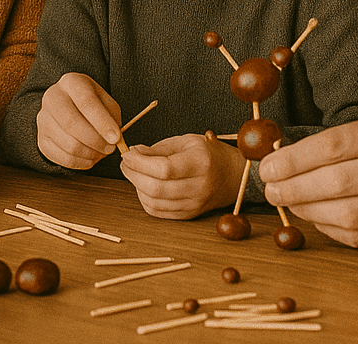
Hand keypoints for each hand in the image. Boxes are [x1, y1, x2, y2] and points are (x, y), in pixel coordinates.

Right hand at [36, 72, 121, 169]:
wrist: (68, 107)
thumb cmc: (90, 104)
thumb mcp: (105, 101)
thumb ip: (112, 117)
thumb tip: (114, 139)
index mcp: (71, 82)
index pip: (86, 102)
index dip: (102, 122)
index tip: (116, 138)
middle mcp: (52, 97)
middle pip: (72, 123)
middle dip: (95, 140)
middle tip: (110, 148)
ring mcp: (43, 119)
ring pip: (68, 144)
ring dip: (90, 153)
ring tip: (101, 152)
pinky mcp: (41, 139)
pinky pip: (62, 158)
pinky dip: (81, 162)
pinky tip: (90, 158)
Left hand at [120, 134, 245, 219]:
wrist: (232, 176)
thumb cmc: (206, 154)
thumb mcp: (185, 141)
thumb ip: (158, 148)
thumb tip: (133, 152)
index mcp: (200, 163)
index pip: (164, 168)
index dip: (140, 162)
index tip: (127, 154)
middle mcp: (199, 187)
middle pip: (157, 188)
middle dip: (133, 175)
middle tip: (125, 163)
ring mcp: (194, 204)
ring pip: (155, 203)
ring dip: (136, 187)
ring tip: (133, 172)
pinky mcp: (189, 215)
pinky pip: (159, 212)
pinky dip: (145, 199)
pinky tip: (143, 186)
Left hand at [258, 116, 357, 247]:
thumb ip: (336, 142)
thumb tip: (282, 157)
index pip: (334, 145)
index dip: (294, 159)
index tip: (268, 166)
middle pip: (338, 182)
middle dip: (295, 188)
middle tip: (270, 189)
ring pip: (349, 215)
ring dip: (309, 212)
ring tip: (288, 203)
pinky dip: (332, 229)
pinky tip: (315, 218)